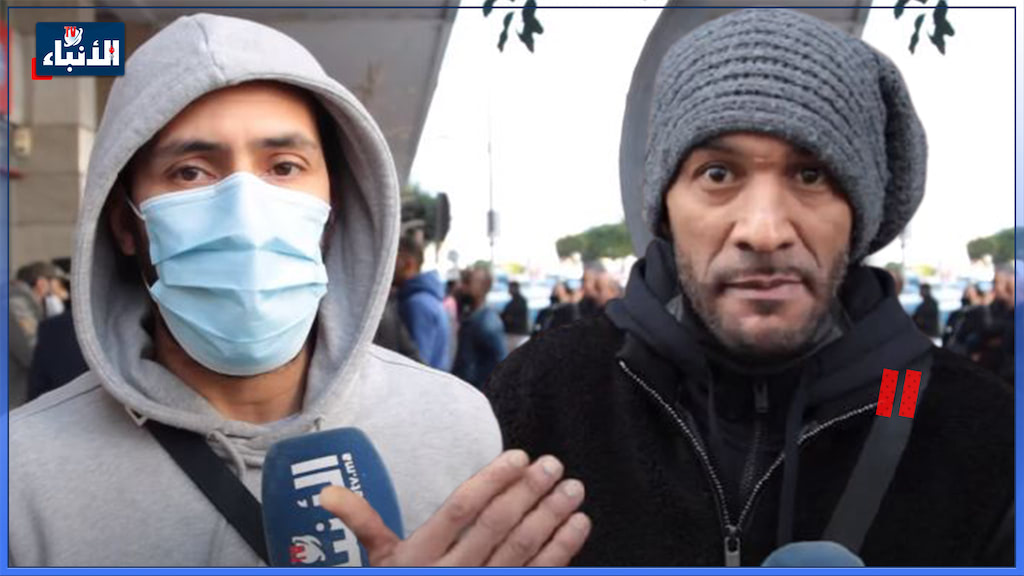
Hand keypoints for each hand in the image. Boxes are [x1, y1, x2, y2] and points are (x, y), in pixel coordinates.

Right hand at [319, 450, 589, 565]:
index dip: (493, 481)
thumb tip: (327, 493)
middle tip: (554, 465)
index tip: (520, 457)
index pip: (463, 509)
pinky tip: (578, 525)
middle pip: (497, 526)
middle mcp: (454, 572)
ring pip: (522, 550)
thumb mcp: (380, 563)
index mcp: (422, 555)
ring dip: (551, 517)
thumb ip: (363, 523)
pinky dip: (562, 550)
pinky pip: (538, 574)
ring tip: (574, 489)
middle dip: (529, 493)